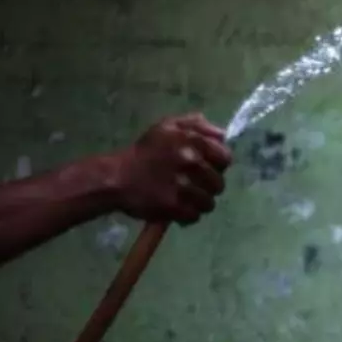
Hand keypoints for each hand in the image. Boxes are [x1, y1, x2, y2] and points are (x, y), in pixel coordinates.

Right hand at [111, 114, 232, 223]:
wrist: (116, 177)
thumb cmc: (145, 151)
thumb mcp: (167, 127)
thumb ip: (197, 125)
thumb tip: (222, 135)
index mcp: (192, 140)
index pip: (225, 158)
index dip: (218, 165)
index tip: (207, 168)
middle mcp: (191, 161)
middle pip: (219, 183)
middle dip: (208, 186)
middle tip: (193, 185)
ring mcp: (183, 185)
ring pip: (209, 202)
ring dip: (199, 203)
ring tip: (185, 198)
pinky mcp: (174, 206)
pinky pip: (194, 216)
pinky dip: (187, 215)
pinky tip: (177, 208)